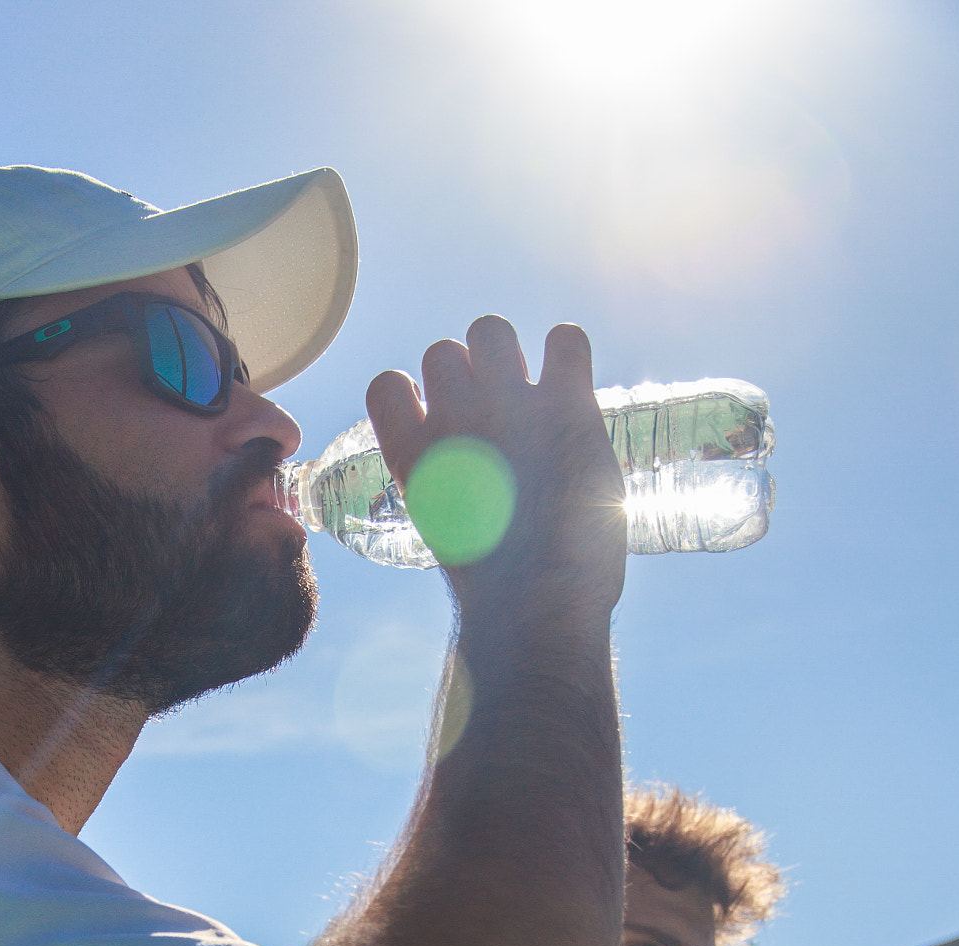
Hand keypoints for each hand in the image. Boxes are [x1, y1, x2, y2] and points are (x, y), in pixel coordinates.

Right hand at [366, 319, 626, 621]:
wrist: (540, 602)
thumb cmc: (496, 587)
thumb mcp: (444, 530)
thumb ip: (446, 483)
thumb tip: (467, 469)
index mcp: (415, 455)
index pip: (386, 385)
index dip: (413, 391)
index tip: (435, 414)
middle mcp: (453, 418)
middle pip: (442, 351)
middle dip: (468, 374)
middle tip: (498, 411)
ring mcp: (508, 404)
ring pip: (491, 330)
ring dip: (509, 352)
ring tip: (532, 392)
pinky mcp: (566, 404)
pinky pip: (565, 339)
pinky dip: (569, 351)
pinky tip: (571, 382)